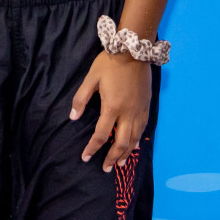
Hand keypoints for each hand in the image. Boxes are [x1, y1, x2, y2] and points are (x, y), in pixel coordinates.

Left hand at [70, 51, 151, 171]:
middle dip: (112, 158)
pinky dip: (138, 140)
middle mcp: (128, 113)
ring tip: (120, 164)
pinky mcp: (146, 106)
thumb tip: (73, 117)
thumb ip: (81, 99)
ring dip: (126, 153)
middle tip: (106, 169)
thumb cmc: (109, 64)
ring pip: (134, 139)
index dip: (93, 148)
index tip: (86, 157)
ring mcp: (139, 111)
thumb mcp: (91, 78)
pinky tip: (134, 147)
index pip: (102, 135)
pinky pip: (143, 129)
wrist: (133, 51)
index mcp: (112, 107)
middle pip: (121, 142)